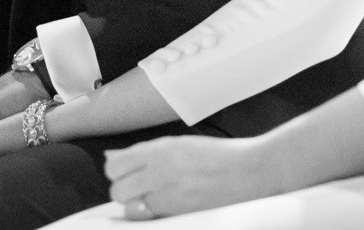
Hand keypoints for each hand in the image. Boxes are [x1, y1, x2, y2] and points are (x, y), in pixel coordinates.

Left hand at [104, 135, 273, 219]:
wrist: (252, 172)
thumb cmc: (219, 157)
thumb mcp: (180, 145)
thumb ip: (144, 153)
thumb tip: (111, 157)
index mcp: (161, 149)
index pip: (115, 165)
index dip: (118, 173)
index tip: (129, 174)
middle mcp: (161, 170)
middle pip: (118, 190)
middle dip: (124, 192)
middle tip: (140, 190)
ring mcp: (171, 194)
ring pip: (131, 208)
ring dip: (137, 207)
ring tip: (155, 200)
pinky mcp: (181, 213)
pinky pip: (152, 219)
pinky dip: (154, 216)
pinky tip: (168, 207)